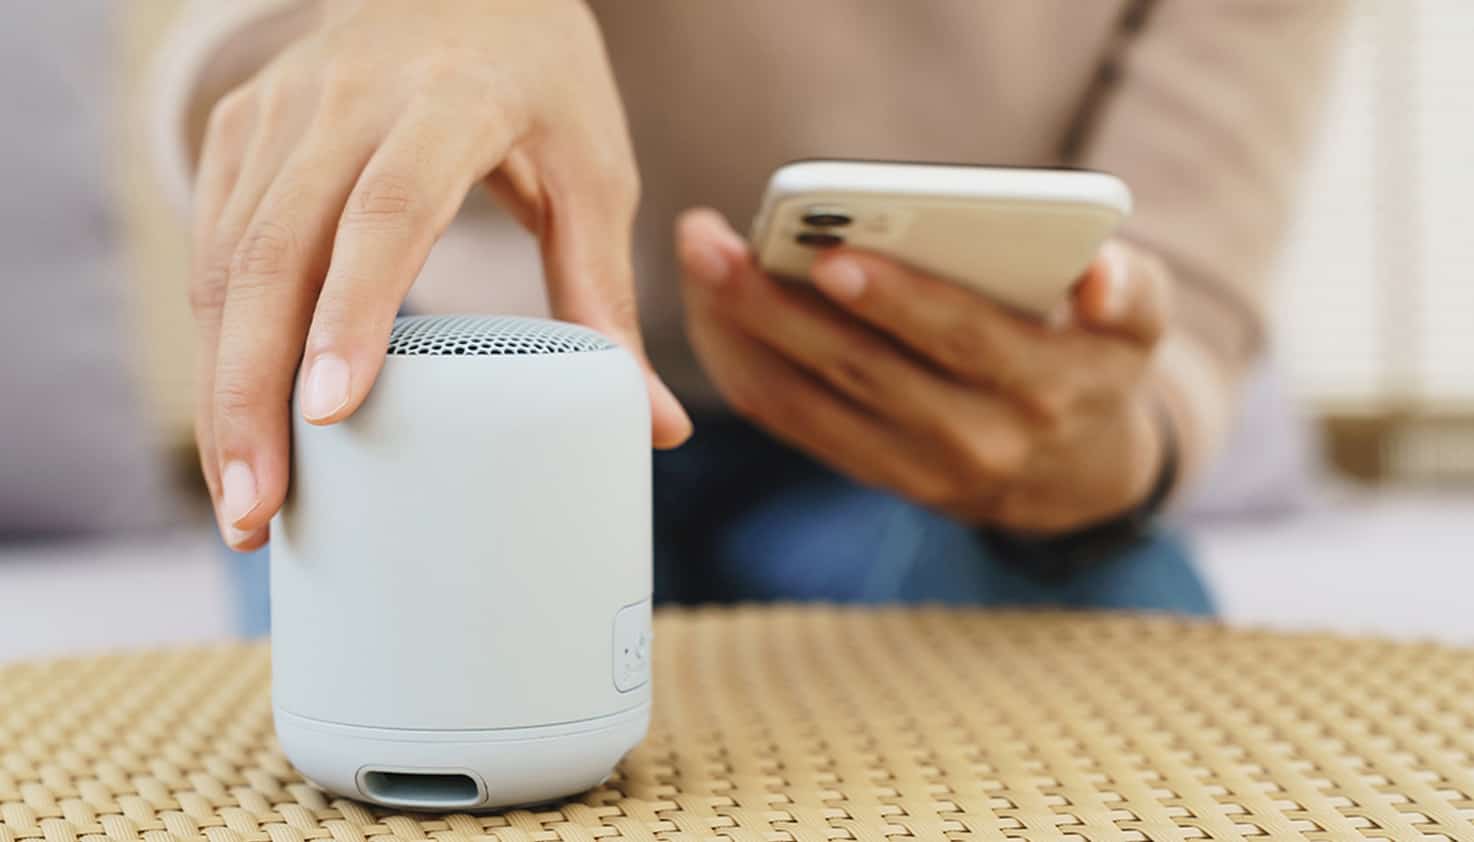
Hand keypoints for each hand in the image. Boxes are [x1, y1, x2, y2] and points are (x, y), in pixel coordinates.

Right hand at [190, 0, 689, 550]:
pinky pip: (212, 243)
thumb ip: (608, 295)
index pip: (391, 208)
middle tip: (257, 512)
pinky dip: (216, 341)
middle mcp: (349, 98)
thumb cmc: (542, 80)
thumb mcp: (594, 172)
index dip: (355, 309)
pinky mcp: (242, 129)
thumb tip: (659, 429)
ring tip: (243, 498)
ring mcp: (281, 110)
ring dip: (222, 385)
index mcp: (454, 101)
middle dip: (253, 390)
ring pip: (225, 258)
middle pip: (277, 249)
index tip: (331, 413)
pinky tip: (233, 422)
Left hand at [676, 208, 1170, 533]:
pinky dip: (746, 370)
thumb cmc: (1093, 361)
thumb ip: (1133, 289)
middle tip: (713, 245)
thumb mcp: (1138, 323)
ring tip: (698, 268)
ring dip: (742, 336)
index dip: (896, 300)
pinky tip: (710, 315)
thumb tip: (1099, 278)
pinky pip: (794, 425)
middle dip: (779, 306)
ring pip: (811, 404)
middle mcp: (975, 441)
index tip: (829, 258)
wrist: (1076, 476)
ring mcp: (916, 469)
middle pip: (862, 370)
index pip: (960, 339)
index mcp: (1044, 389)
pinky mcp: (872, 474)